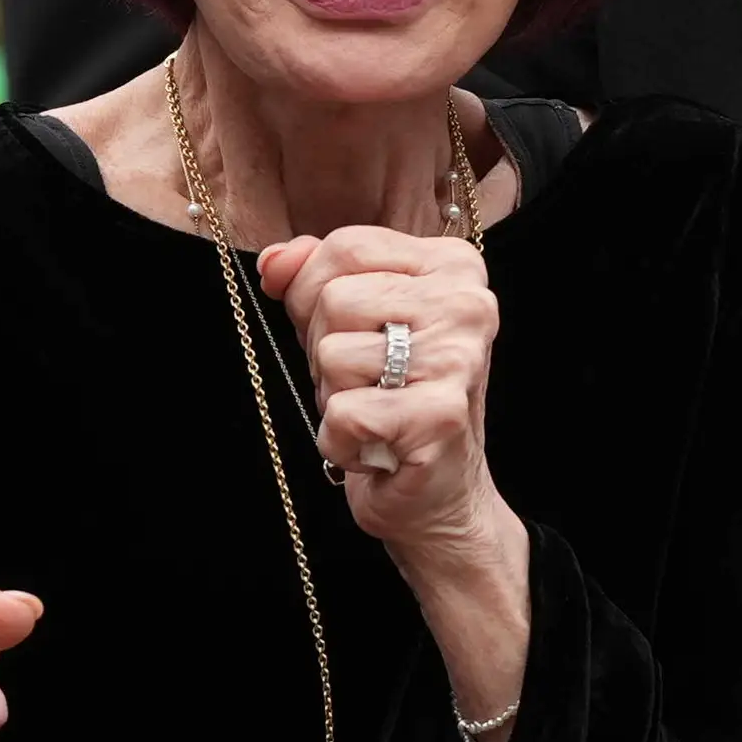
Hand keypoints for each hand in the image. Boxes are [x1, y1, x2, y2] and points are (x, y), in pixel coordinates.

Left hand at [260, 224, 507, 556]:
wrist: (438, 494)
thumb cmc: (393, 399)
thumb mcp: (353, 323)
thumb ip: (315, 277)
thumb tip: (274, 262)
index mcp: (453, 266)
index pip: (346, 247)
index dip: (313, 291)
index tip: (345, 332)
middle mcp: (467, 304)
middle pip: (335, 298)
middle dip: (324, 349)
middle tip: (366, 383)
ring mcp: (458, 359)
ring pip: (332, 354)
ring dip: (333, 397)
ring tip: (373, 412)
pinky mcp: (440, 416)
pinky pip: (342, 412)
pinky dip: (340, 442)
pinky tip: (374, 449)